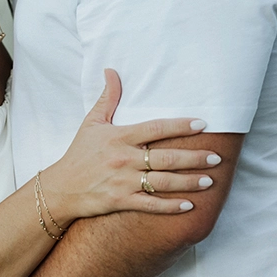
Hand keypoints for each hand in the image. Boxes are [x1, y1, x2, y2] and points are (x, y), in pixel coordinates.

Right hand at [49, 69, 218, 219]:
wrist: (60, 189)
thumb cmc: (79, 154)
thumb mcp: (91, 123)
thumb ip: (108, 98)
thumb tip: (111, 71)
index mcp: (119, 137)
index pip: (156, 128)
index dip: (180, 126)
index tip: (202, 124)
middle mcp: (123, 159)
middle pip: (166, 158)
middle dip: (194, 159)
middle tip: (217, 157)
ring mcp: (123, 182)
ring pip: (163, 182)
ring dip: (189, 182)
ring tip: (210, 181)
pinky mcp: (121, 201)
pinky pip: (150, 204)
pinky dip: (170, 206)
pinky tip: (189, 206)